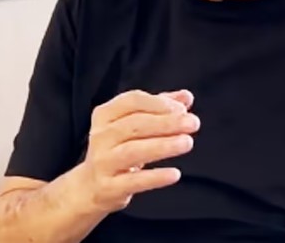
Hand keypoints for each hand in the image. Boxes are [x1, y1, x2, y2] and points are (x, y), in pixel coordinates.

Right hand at [75, 89, 199, 213]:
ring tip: (187, 142)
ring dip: (162, 145)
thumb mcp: (132, 124)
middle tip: (192, 123)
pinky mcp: (109, 187)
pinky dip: (155, 177)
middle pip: (135, 124)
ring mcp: (103, 161)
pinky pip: (134, 181)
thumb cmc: (117, 149)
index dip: (158, 103)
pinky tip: (175, 173)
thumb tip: (186, 97)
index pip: (132, 101)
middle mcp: (101, 136)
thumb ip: (159, 108)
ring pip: (133, 150)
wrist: (91, 186)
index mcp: (105, 114)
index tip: (182, 108)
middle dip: (166, 123)